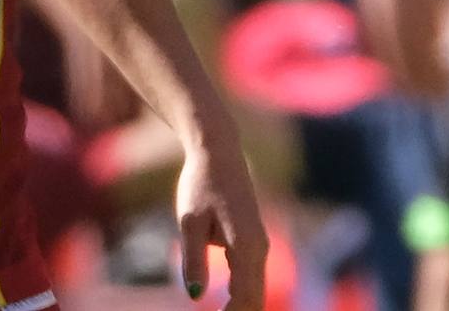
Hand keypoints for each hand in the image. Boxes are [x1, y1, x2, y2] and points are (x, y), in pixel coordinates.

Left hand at [175, 133, 267, 308]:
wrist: (219, 153)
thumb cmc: (201, 184)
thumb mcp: (189, 223)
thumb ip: (193, 261)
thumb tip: (196, 297)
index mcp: (246, 245)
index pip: (244, 297)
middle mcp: (259, 247)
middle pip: (255, 298)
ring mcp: (258, 244)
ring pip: (256, 290)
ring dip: (240, 308)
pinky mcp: (252, 240)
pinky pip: (252, 278)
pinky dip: (241, 296)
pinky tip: (224, 307)